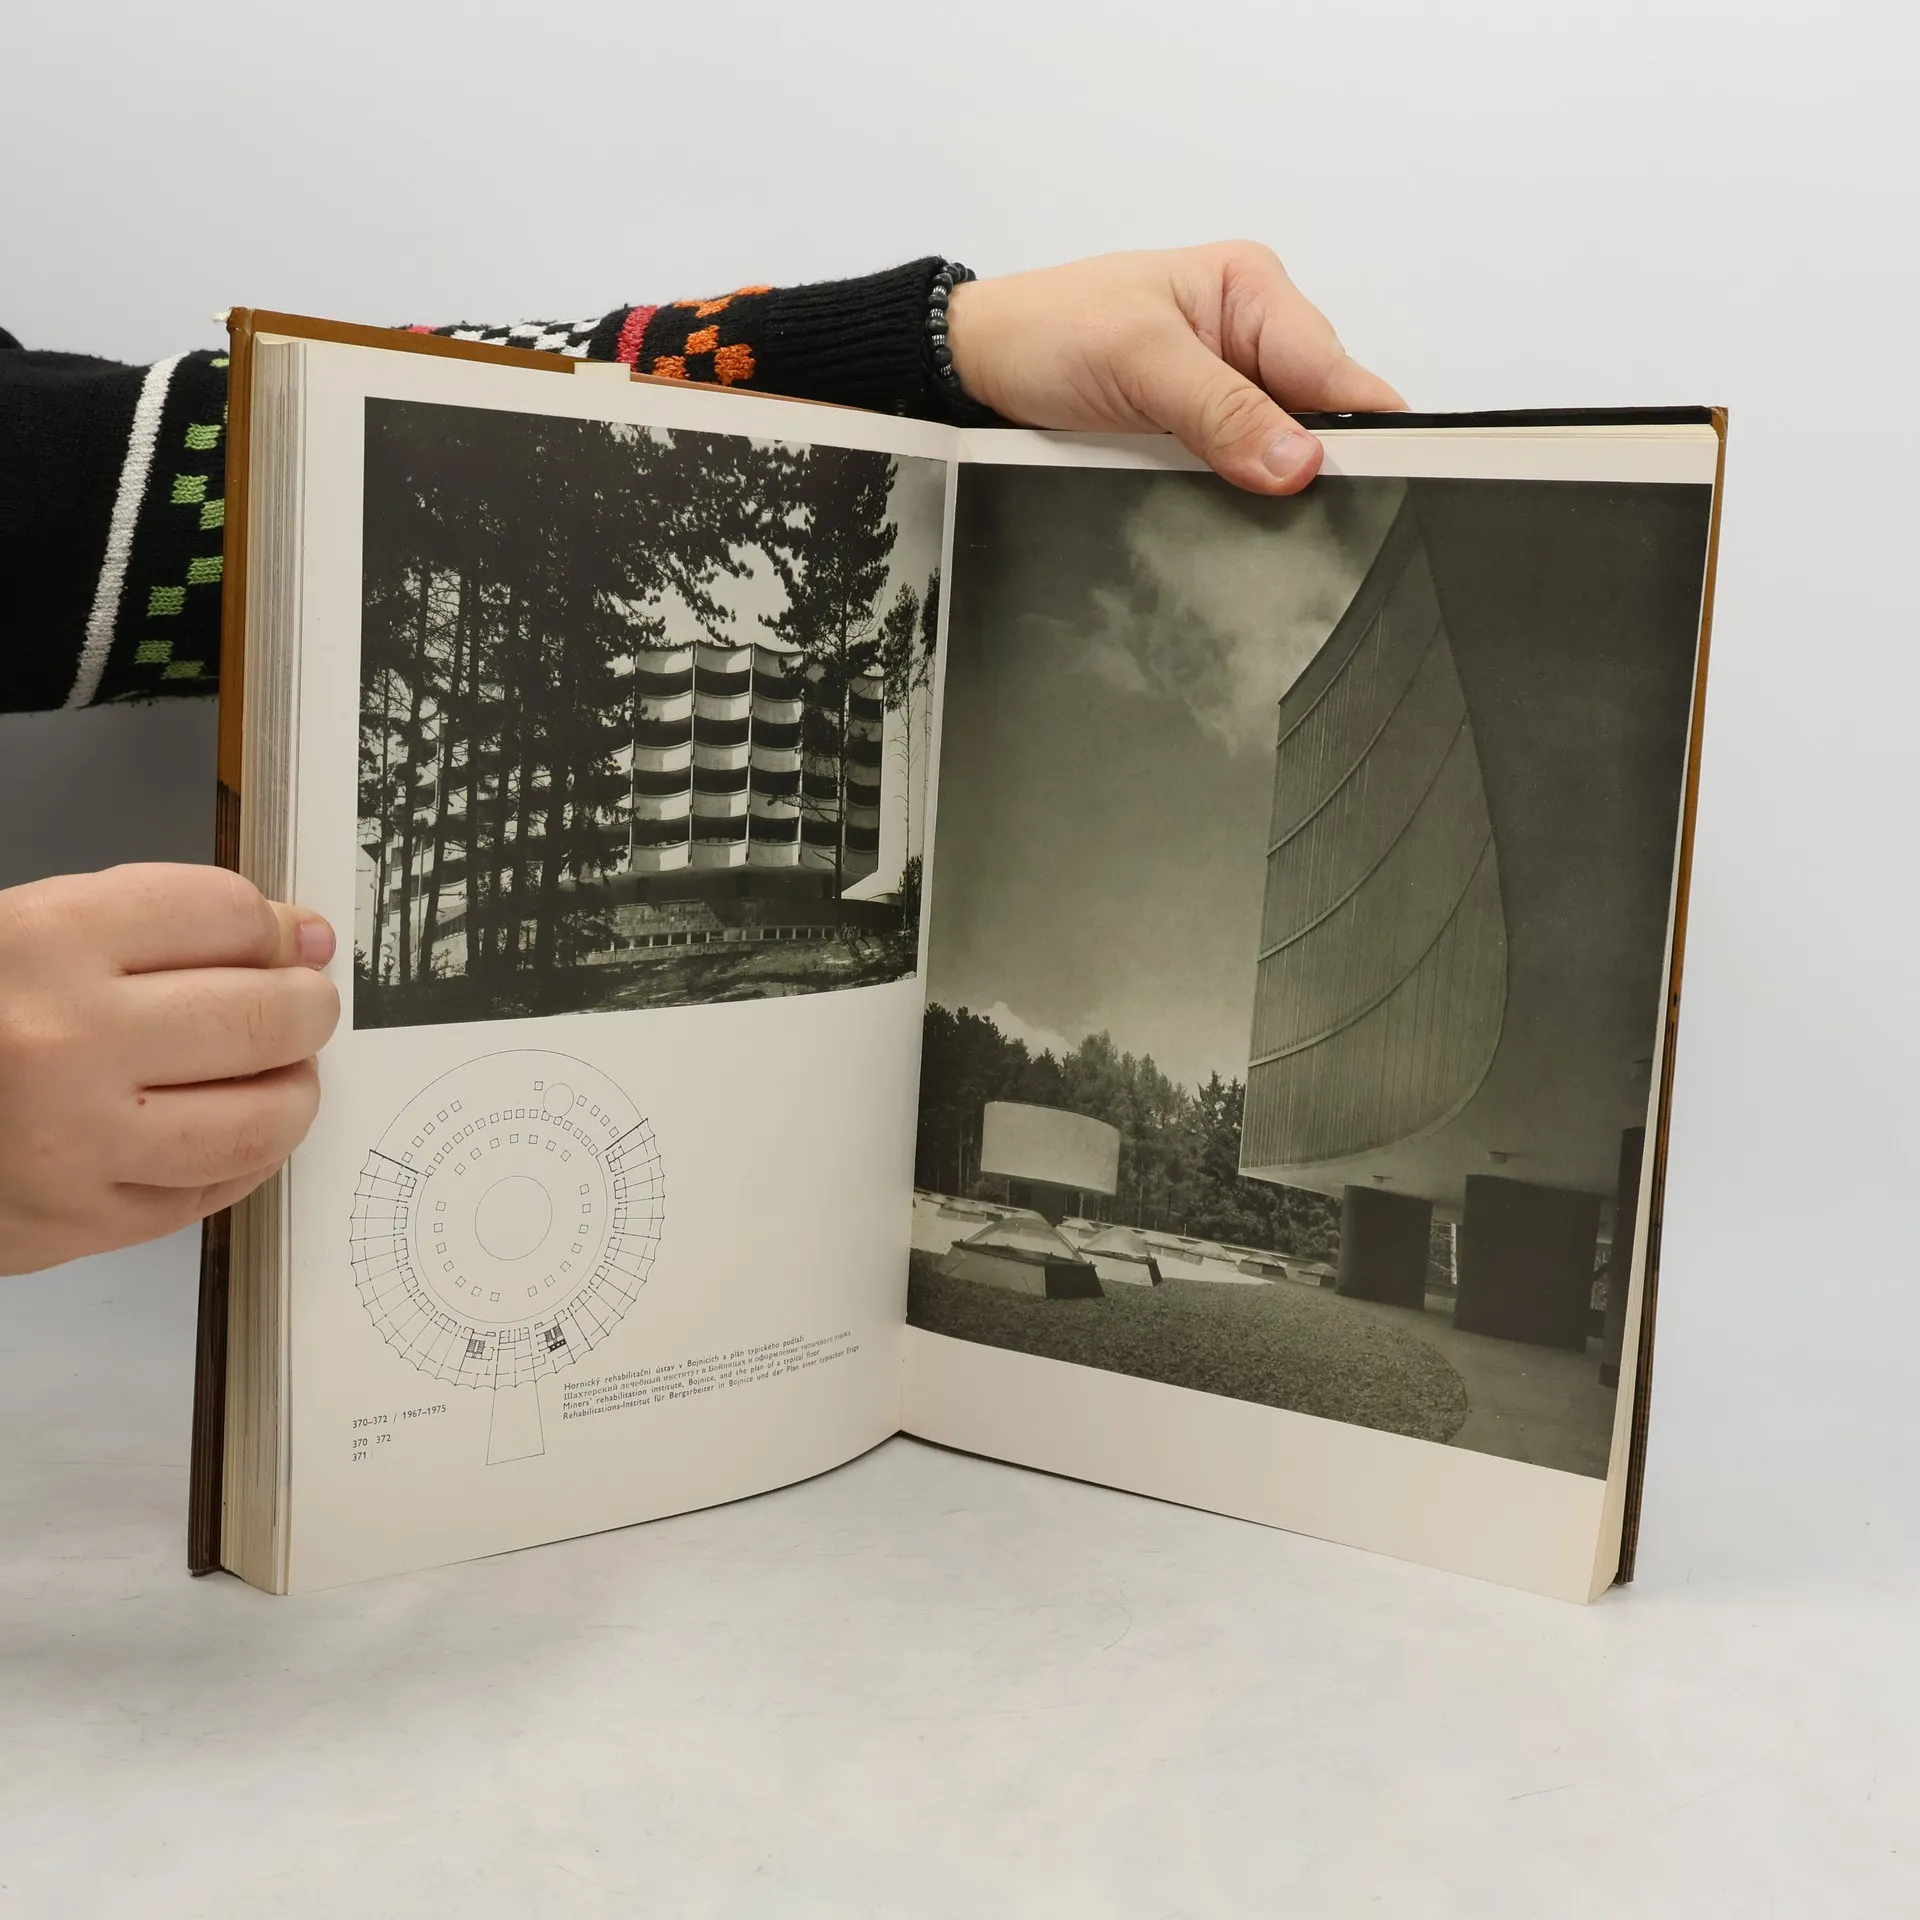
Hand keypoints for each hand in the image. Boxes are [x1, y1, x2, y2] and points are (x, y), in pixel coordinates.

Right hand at [0, 864, 339, 1275]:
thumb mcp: (29, 932)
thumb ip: (164, 924)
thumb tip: (299, 935)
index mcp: (44, 943)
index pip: (228, 916)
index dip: (273, 929)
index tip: (280, 941)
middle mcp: (63, 1041)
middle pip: (266, 1016)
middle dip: (306, 1007)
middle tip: (301, 1005)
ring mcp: (74, 1141)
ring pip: (264, 1117)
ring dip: (294, 1088)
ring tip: (277, 1069)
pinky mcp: (80, 1221)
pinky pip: (218, 1189)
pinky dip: (250, 1155)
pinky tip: (230, 1127)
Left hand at [947, 241, 1404, 494]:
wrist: (979, 366)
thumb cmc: (1047, 332)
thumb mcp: (1140, 362)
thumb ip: (1224, 412)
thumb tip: (1300, 462)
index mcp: (1254, 290)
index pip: (1339, 372)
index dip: (1361, 433)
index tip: (1368, 487)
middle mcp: (1252, 335)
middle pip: (1321, 418)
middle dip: (1312, 466)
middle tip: (1296, 511)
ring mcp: (1228, 389)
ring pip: (1284, 452)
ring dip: (1272, 485)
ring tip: (1250, 509)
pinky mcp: (1200, 431)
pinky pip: (1242, 471)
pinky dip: (1239, 493)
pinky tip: (1225, 508)